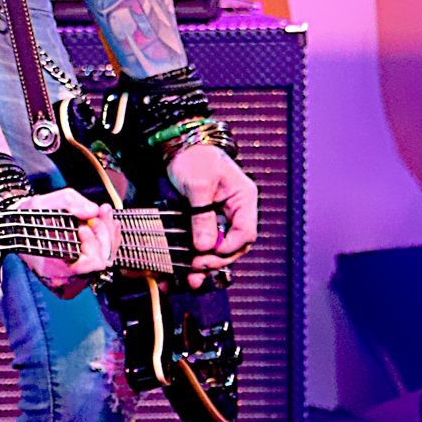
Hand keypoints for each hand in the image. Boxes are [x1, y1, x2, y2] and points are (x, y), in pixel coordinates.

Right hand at [16, 187, 118, 298]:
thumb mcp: (41, 203)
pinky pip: (100, 262)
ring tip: (102, 213)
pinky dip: (105, 242)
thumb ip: (69, 202)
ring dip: (106, 235)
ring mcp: (73, 283)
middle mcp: (65, 283)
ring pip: (105, 261)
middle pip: (102, 262)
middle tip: (97, 213)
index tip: (82, 226)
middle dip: (103, 233)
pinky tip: (102, 224)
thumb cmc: (25, 220)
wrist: (14, 231)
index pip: (91, 265)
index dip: (92, 243)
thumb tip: (92, 210)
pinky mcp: (78, 277)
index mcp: (52, 270)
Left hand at [165, 144, 258, 288]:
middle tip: (196, 268)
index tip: (208, 255)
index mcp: (243, 198)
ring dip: (206, 263)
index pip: (245, 233)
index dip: (228, 248)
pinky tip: (184, 269)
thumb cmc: (192, 156)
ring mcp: (222, 215)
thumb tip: (205, 246)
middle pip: (234, 245)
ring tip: (191, 278)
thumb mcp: (197, 185)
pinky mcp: (205, 219)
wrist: (176, 143)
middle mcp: (236, 210)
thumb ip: (202, 216)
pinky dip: (196, 255)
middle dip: (216, 260)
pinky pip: (206, 241)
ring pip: (220, 247)